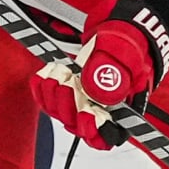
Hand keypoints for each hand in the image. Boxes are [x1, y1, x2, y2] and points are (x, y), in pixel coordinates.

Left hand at [29, 0, 168, 148]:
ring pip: (60, 114)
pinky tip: (45, 74)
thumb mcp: (127, 55)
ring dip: (54, 94)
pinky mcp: (64, 94)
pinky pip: (46, 101)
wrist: (114, 33)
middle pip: (79, 126)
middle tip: (68, 83)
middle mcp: (100, 113)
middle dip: (68, 105)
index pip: (108, 135)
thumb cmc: (127, 45)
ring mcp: (80, 104)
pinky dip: (41, 89)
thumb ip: (116, 73)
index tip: (87, 114)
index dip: (95, 131)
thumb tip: (98, 93)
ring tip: (60, 72)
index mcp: (123, 110)